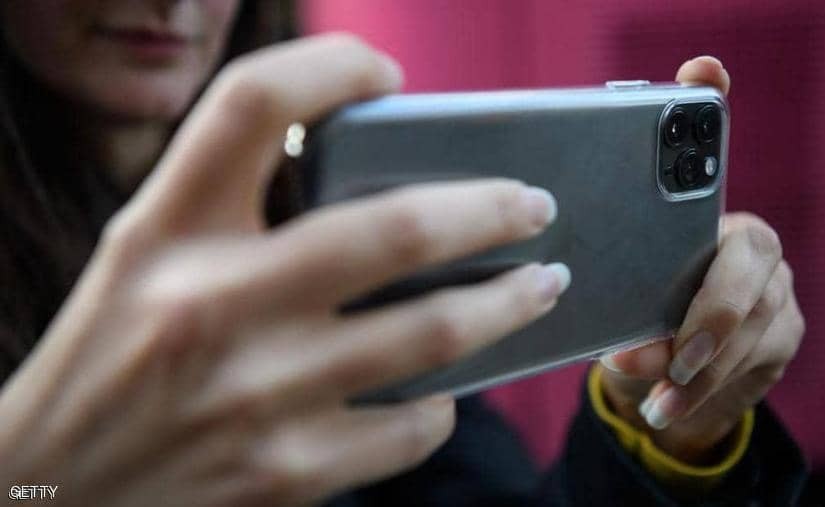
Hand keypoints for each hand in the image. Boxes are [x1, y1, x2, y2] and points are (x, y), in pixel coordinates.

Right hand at [0, 33, 568, 505]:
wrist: (49, 493)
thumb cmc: (109, 360)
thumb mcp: (147, 262)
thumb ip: (233, 215)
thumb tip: (369, 185)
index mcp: (165, 230)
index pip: (253, 103)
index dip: (334, 67)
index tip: (389, 76)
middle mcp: (213, 303)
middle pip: (398, 228)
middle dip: (492, 208)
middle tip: (532, 204)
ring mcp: (257, 394)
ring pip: (434, 331)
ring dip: (508, 302)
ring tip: (540, 284)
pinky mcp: (288, 472)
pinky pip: (412, 425)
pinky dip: (442, 402)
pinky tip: (443, 388)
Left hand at [599, 57, 804, 463]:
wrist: (663, 382)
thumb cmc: (633, 324)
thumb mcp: (608, 297)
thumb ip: (597, 273)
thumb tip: (544, 264)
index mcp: (710, 219)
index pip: (715, 157)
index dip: (713, 108)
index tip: (700, 75)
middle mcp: (755, 248)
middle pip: (749, 263)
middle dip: (706, 315)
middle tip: (664, 353)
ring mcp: (778, 294)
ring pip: (756, 325)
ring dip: (697, 367)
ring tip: (652, 392)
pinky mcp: (783, 343)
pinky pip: (755, 367)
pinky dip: (707, 393)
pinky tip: (669, 409)